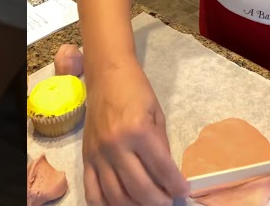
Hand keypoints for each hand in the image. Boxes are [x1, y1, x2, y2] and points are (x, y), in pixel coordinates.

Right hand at [81, 60, 189, 204]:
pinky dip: (106, 204)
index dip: (176, 185)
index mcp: (138, 131)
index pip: (162, 168)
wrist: (107, 77)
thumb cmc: (136, 92)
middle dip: (158, 200)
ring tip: (149, 203)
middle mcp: (116, 145)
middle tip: (168, 201)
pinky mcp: (86, 159)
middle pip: (139, 187)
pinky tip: (121, 204)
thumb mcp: (157, 116)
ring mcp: (98, 154)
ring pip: (116, 195)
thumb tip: (168, 176)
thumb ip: (161, 147)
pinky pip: (92, 191)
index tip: (184, 192)